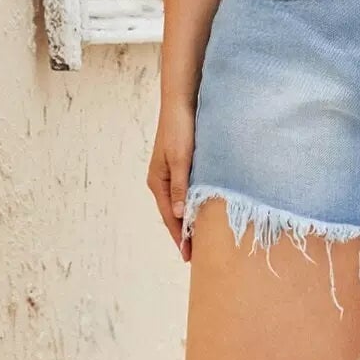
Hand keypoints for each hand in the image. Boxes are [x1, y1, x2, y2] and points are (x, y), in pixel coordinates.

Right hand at [147, 99, 196, 259]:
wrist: (181, 103)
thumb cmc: (180, 129)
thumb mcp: (180, 159)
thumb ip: (180, 186)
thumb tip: (179, 214)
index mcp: (157, 182)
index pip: (169, 217)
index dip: (179, 237)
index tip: (188, 256)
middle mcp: (161, 181)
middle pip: (172, 214)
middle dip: (183, 234)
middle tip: (197, 255)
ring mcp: (170, 174)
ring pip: (179, 204)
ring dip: (188, 221)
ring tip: (201, 239)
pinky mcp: (180, 166)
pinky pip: (185, 193)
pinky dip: (192, 206)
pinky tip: (202, 211)